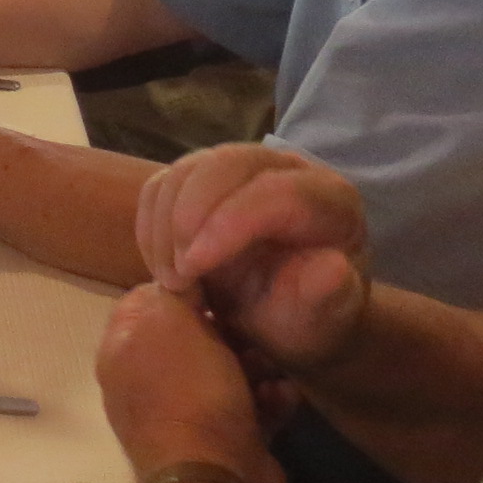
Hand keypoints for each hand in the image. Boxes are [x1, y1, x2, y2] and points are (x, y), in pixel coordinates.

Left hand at [97, 284, 283, 482]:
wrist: (216, 481)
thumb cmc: (188, 391)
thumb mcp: (172, 321)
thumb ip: (172, 290)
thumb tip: (181, 274)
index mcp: (122, 351)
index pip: (144, 299)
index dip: (181, 285)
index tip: (217, 277)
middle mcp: (145, 382)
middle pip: (192, 336)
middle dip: (229, 328)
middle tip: (253, 323)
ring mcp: (184, 414)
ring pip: (226, 371)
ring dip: (257, 365)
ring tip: (273, 365)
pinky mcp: (222, 441)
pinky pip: (249, 408)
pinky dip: (267, 401)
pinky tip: (282, 397)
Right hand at [134, 146, 372, 380]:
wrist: (287, 312)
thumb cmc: (308, 315)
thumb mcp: (322, 317)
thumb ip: (326, 295)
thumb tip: (331, 270)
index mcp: (330, 199)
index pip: (275, 192)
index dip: (227, 224)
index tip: (192, 270)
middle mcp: (286, 169)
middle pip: (224, 164)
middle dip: (187, 217)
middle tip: (177, 278)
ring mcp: (241, 168)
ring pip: (185, 171)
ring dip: (164, 228)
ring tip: (174, 283)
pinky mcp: (203, 180)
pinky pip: (161, 187)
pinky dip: (150, 227)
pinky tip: (164, 269)